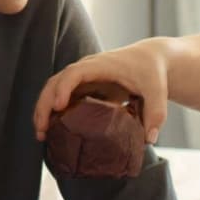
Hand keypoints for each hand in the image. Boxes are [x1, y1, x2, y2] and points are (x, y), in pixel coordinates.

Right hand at [33, 39, 169, 141]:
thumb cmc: (151, 71)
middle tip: (42, 130)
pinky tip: (50, 130)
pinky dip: (51, 111)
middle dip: (45, 104)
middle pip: (56, 81)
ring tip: (40, 134)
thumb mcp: (158, 91)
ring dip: (43, 109)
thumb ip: (156, 113)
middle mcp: (86, 68)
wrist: (149, 59)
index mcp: (102, 66)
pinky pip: (60, 95)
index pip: (75, 73)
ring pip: (53, 88)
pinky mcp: (82, 86)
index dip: (64, 88)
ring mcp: (81, 77)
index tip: (59, 106)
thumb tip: (149, 140)